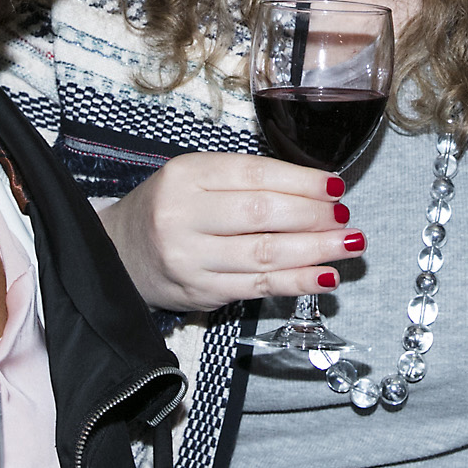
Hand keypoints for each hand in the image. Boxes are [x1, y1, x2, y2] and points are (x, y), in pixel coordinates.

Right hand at [95, 152, 358, 313]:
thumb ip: (246, 180)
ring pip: (264, 254)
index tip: (335, 187)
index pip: (254, 175)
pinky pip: (258, 288)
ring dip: (315, 251)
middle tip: (345, 218)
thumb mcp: (196, 177)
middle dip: (313, 217)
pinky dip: (297, 282)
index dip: (301, 182)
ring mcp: (190, 258)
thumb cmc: (169, 209)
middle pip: (261, 214)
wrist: (118, 252)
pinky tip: (325, 275)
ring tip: (349, 245)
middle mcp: (184, 215)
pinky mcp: (200, 292)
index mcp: (186, 175)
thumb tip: (315, 190)